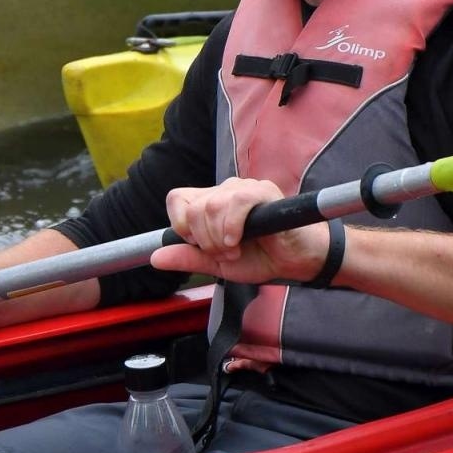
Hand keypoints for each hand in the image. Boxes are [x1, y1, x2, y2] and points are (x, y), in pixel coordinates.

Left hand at [151, 177, 330, 284]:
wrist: (297, 262)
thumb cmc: (260, 258)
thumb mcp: (216, 264)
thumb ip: (188, 259)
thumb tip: (155, 258)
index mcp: (210, 203)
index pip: (177, 199)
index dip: (181, 225)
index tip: (199, 245)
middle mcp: (224, 190)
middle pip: (193, 208)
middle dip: (204, 240)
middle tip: (224, 253)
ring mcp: (244, 188)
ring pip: (212, 205)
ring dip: (219, 238)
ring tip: (236, 250)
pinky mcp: (264, 192)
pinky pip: (237, 201)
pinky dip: (232, 226)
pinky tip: (238, 241)